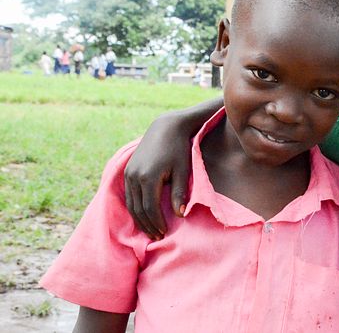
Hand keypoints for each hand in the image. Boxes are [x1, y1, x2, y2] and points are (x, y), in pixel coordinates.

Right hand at [124, 112, 191, 239]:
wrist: (165, 128)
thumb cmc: (179, 149)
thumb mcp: (183, 170)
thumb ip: (180, 192)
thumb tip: (180, 215)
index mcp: (148, 177)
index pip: (150, 209)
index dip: (156, 223)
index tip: (164, 234)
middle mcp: (134, 177)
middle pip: (138, 209)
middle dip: (147, 225)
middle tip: (157, 237)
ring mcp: (128, 173)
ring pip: (131, 204)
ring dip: (140, 219)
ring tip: (151, 230)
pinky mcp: (127, 171)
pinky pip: (129, 195)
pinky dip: (135, 208)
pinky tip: (143, 216)